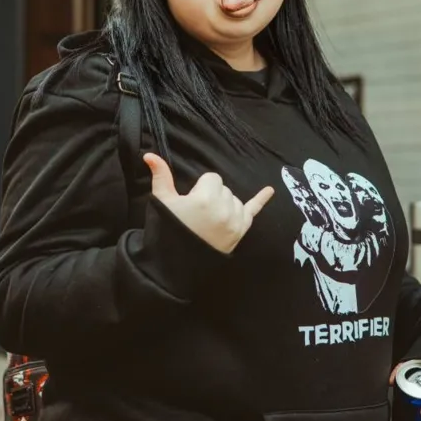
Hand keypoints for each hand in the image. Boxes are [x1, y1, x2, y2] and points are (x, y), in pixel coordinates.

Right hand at [143, 152, 273, 254]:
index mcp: (205, 198)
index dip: (201, 188)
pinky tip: (270, 190)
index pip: (212, 178)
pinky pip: (254, 210)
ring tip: (210, 220)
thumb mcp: (162, 202)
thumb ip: (161, 176)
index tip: (192, 202)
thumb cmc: (169, 230)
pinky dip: (262, 199)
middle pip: (224, 188)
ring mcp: (235, 220)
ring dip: (226, 204)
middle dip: (213, 196)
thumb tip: (150, 155)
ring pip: (235, 199)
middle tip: (199, 214)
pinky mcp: (241, 231)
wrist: (178, 264)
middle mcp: (224, 208)